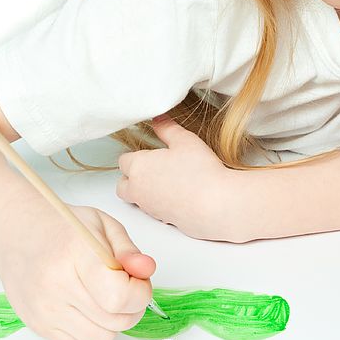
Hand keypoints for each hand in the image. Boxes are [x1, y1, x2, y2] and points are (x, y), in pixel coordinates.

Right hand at [0, 203, 155, 339]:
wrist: (17, 234)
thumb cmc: (62, 227)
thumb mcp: (102, 224)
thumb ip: (128, 250)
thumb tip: (146, 270)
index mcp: (75, 254)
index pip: (118, 295)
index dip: (140, 293)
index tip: (138, 281)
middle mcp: (56, 285)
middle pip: (114, 320)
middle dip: (132, 307)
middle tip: (126, 288)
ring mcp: (45, 309)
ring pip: (101, 339)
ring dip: (113, 323)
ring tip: (106, 299)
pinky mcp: (38, 326)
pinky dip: (93, 333)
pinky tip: (88, 309)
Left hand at [116, 114, 236, 240]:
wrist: (216, 205)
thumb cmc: (201, 171)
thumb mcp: (185, 140)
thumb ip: (167, 128)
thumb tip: (157, 118)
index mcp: (139, 166)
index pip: (123, 161)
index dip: (137, 156)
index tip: (151, 153)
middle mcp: (138, 189)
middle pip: (123, 184)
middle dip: (133, 177)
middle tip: (153, 169)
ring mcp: (149, 208)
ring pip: (137, 199)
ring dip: (146, 191)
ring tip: (169, 181)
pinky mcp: (162, 220)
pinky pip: (153, 211)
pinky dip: (161, 203)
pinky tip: (180, 195)